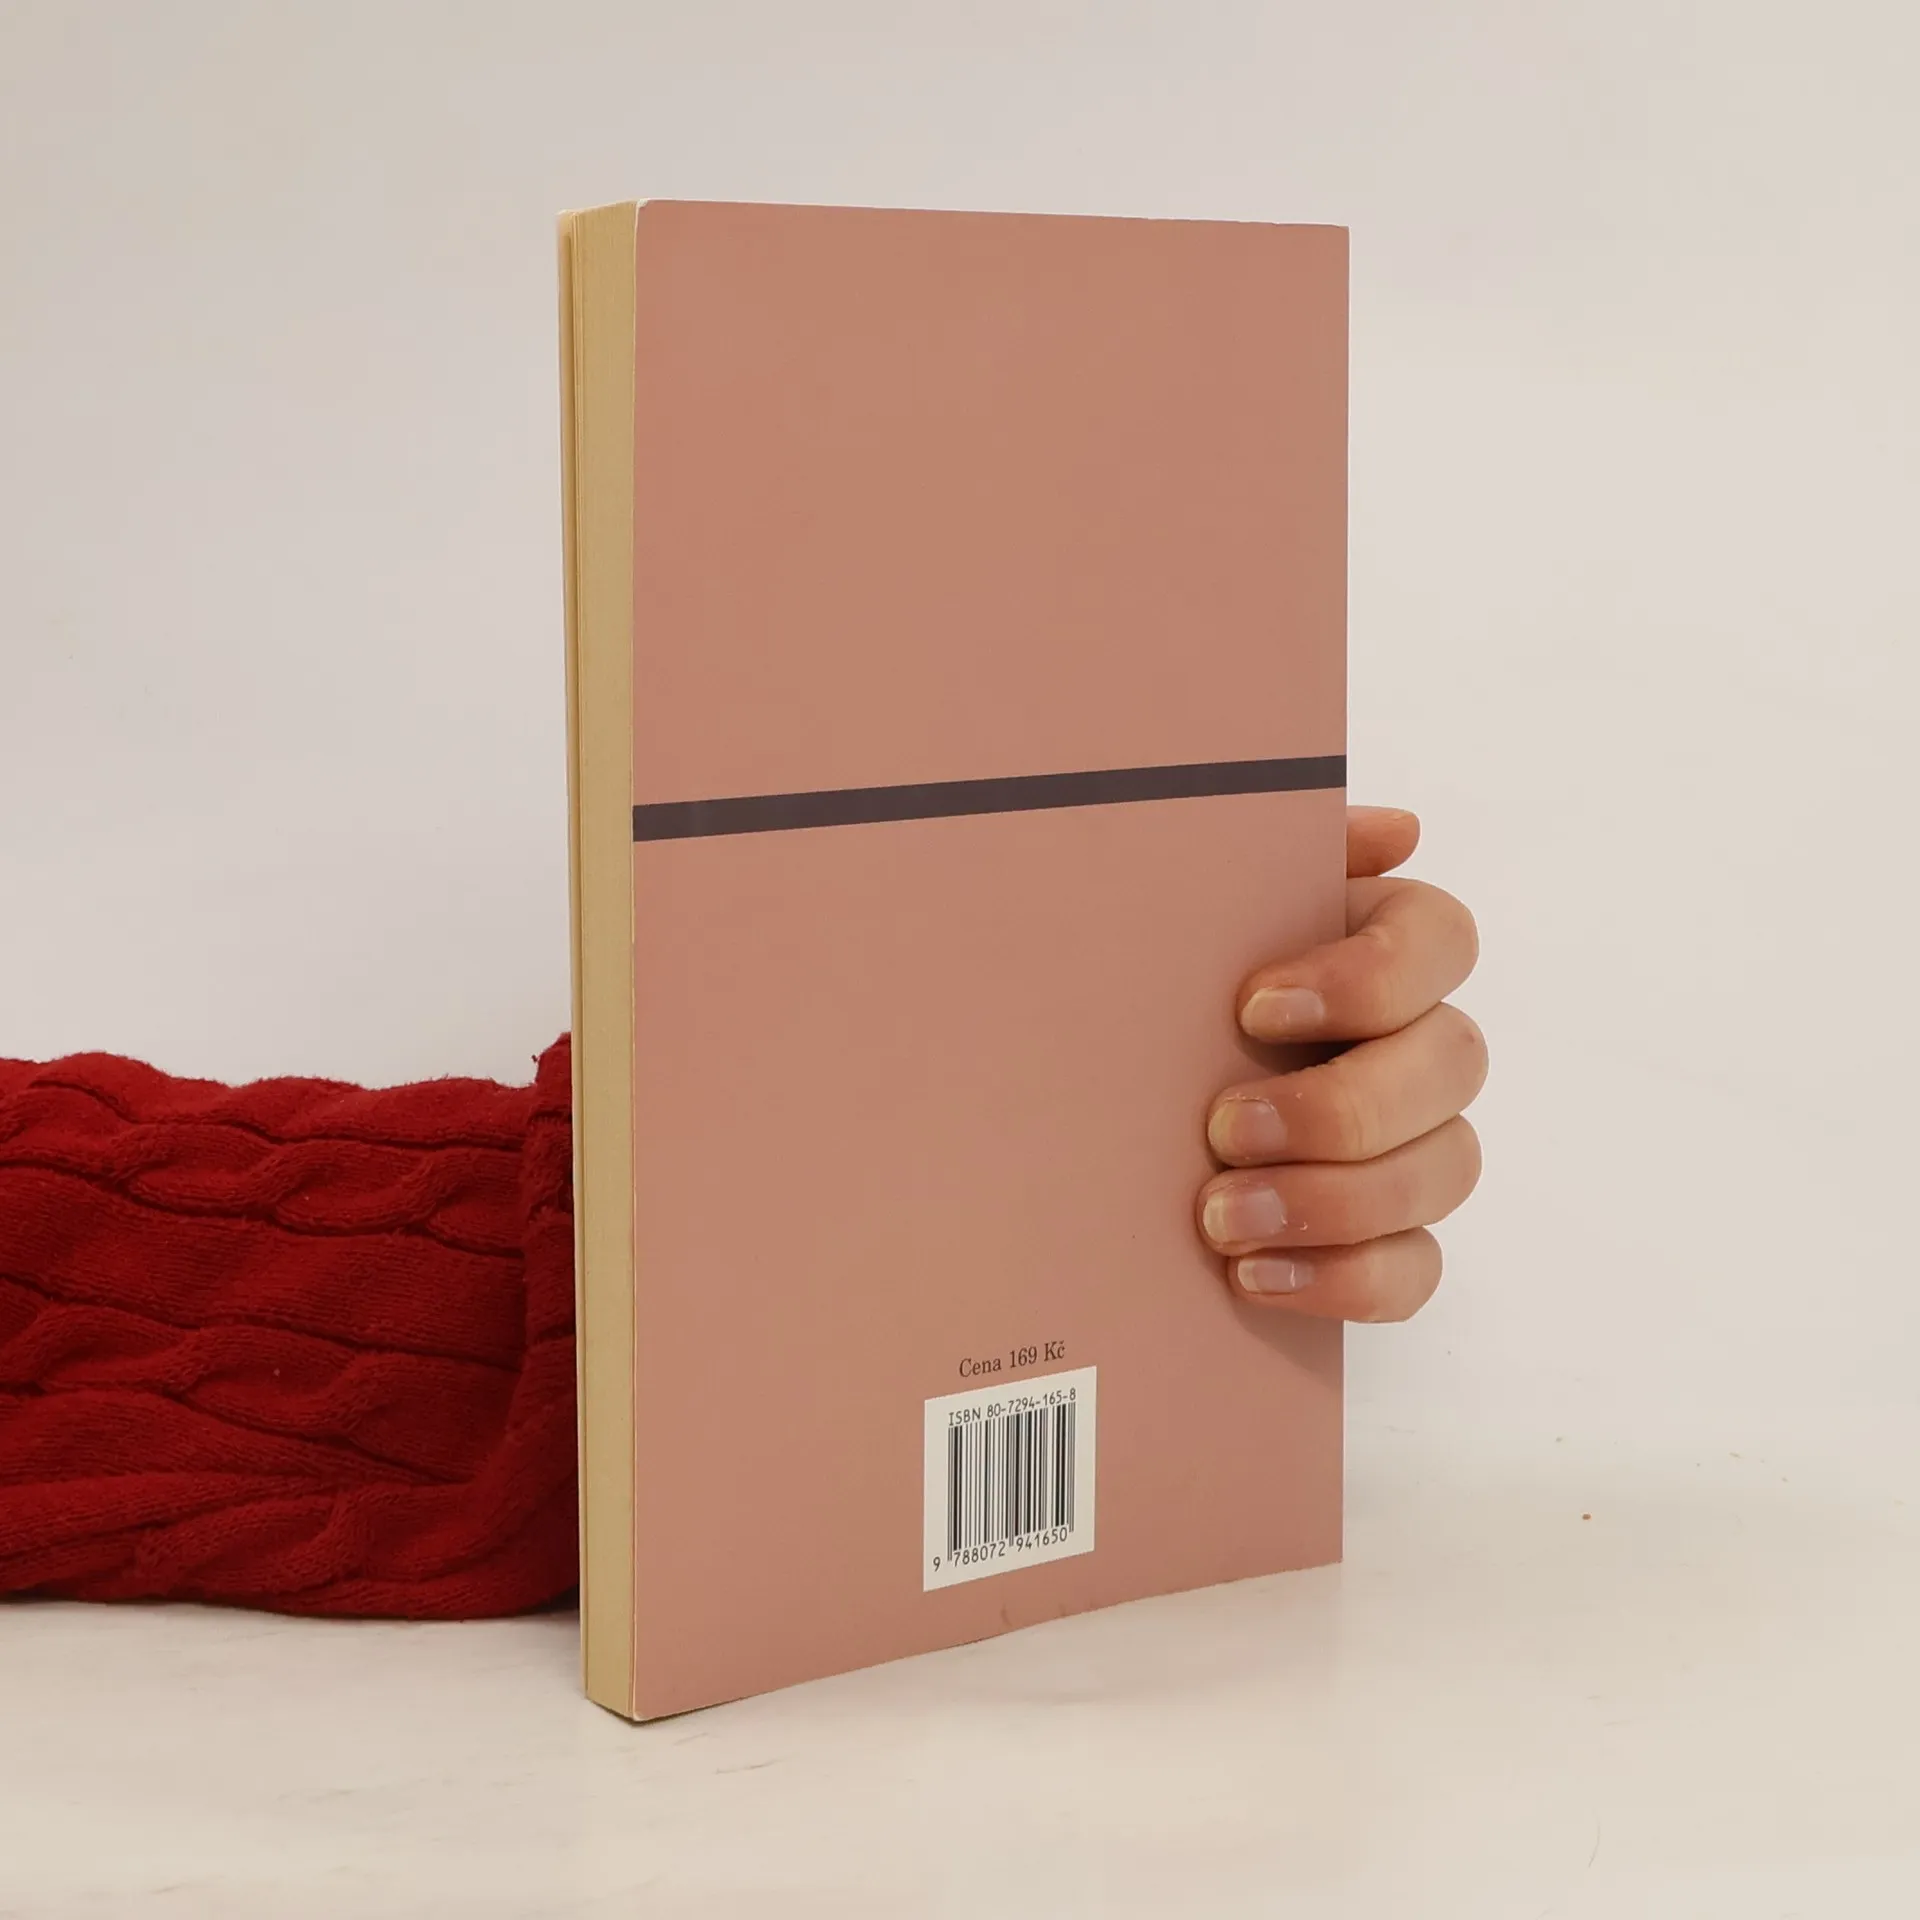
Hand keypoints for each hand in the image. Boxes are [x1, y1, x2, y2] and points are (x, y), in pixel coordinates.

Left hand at [1194, 806, 1484, 1321]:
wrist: (1093, 1108)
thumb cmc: (1155, 993)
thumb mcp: (1182, 916)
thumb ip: (1261, 858)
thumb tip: (1397, 832)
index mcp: (1376, 948)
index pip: (1440, 939)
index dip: (1368, 976)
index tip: (1253, 1007)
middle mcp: (1415, 1042)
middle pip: (1452, 1064)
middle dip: (1340, 1106)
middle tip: (1224, 1127)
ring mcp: (1415, 1146)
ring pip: (1447, 1170)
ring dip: (1336, 1200)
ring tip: (1220, 1218)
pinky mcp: (1391, 1239)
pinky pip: (1417, 1270)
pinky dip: (1345, 1279)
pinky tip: (1256, 1275)